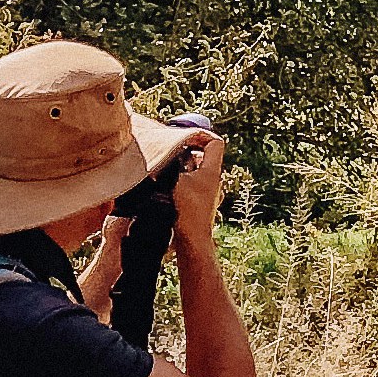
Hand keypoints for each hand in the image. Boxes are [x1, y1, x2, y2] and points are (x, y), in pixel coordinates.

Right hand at [169, 128, 226, 249]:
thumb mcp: (178, 181)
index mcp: (212, 171)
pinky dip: (177, 182)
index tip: (184, 137)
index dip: (201, 135)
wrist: (192, 240)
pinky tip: (162, 186)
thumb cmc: (188, 210)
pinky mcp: (197, 203)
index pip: (215, 143)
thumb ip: (175, 164)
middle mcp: (212, 180)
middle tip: (167, 153)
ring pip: (193, 171)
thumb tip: (168, 154)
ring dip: (179, 168)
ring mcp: (206, 192)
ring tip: (162, 170)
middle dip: (184, 153)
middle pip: (201, 156)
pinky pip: (188, 185)